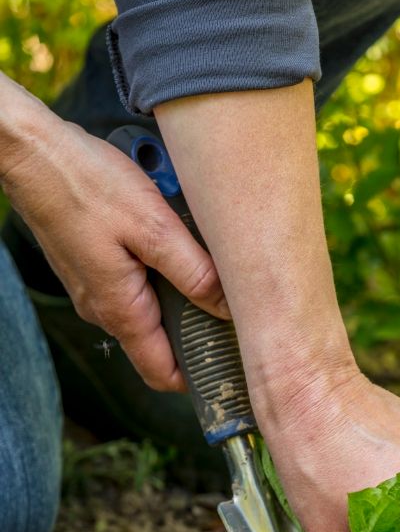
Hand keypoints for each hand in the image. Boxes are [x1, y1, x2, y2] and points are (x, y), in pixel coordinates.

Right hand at [1, 108, 228, 390]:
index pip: (163, 375)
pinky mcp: (91, 268)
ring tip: (214, 286)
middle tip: (237, 323)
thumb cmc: (87, 184)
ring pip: (147, 317)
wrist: (31, 152)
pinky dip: (159, 282)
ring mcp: (94, 290)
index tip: (231, 367)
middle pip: (158, 348)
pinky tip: (178, 256)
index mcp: (123, 312)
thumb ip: (195, 274)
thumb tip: (228, 310)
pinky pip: (132, 290)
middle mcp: (104, 311)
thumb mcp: (154, 229)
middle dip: (195, 341)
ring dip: (178, 307)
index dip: (198, 379)